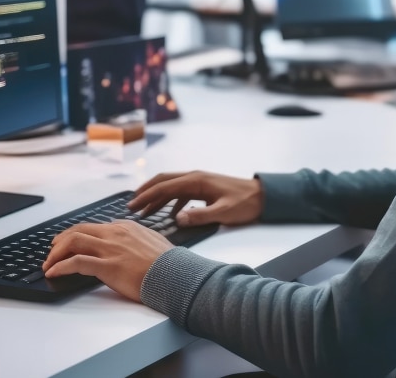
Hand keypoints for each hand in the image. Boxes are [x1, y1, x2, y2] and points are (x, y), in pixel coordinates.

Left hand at [42, 220, 172, 301]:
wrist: (176, 275)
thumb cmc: (169, 264)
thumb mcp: (152, 242)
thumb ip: (137, 239)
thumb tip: (130, 242)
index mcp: (125, 227)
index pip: (93, 227)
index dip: (76, 234)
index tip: (67, 242)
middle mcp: (115, 234)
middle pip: (78, 231)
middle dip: (60, 241)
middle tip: (52, 251)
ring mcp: (110, 249)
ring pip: (73, 242)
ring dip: (56, 254)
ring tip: (48, 264)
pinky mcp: (107, 266)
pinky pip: (76, 263)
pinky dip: (60, 267)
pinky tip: (53, 273)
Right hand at [128, 171, 263, 226]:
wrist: (264, 196)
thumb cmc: (245, 203)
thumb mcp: (223, 212)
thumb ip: (199, 216)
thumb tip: (176, 218)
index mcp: (196, 180)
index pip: (164, 186)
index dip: (146, 196)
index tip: (132, 206)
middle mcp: (194, 177)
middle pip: (163, 181)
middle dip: (146, 192)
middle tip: (131, 206)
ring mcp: (199, 181)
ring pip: (171, 187)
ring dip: (156, 198)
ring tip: (144, 211)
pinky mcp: (204, 189)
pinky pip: (181, 193)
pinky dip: (170, 201)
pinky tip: (168, 214)